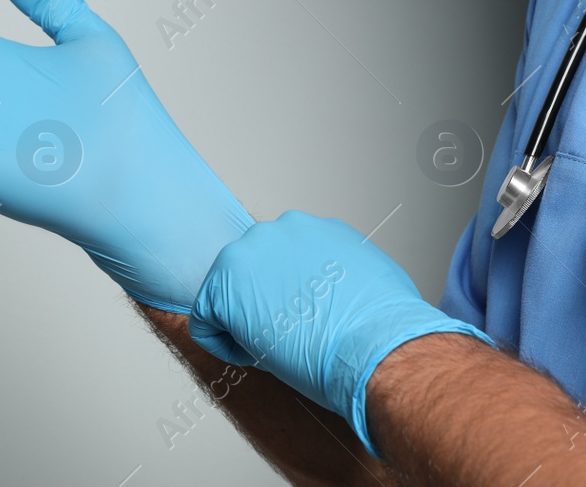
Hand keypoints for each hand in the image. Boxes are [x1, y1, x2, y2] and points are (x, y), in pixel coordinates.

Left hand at [189, 210, 494, 456]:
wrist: (376, 344)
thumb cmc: (381, 323)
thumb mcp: (368, 276)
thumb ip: (340, 272)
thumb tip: (339, 289)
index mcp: (310, 228)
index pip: (279, 257)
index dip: (286, 294)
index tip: (299, 317)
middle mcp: (276, 230)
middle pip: (251, 270)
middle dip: (262, 303)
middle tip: (285, 333)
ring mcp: (247, 255)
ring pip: (226, 292)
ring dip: (243, 320)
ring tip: (274, 347)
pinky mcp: (222, 288)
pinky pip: (204, 320)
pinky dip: (221, 342)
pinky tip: (253, 356)